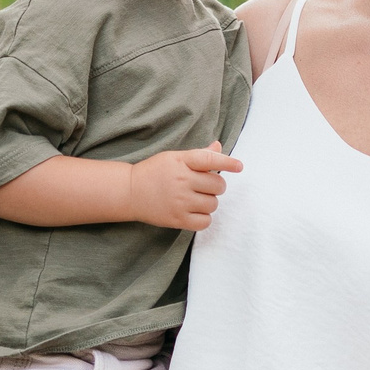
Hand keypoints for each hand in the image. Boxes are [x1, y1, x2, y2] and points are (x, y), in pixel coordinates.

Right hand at [126, 142, 241, 230]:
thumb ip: (198, 155)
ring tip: (195, 199)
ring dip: (209, 202)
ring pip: (213, 204)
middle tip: (202, 186)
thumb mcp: (174, 157)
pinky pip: (205, 222)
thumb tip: (219, 147)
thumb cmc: (154, 172)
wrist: (129, 192)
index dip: (227, 162)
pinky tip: (194, 211)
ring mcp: (180, 201)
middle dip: (215, 186)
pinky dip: (204, 218)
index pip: (210, 159)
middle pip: (218, 185)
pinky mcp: (177, 219)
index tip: (239, 166)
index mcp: (181, 161)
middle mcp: (182, 180)